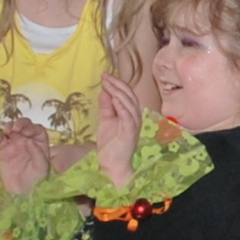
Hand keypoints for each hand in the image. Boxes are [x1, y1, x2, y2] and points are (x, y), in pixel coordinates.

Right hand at [0, 117, 50, 193]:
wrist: (22, 194)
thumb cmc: (35, 181)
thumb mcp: (41, 168)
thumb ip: (37, 153)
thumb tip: (29, 140)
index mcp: (40, 145)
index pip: (37, 130)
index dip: (32, 127)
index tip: (25, 132)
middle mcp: (28, 142)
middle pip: (24, 126)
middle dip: (20, 124)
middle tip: (14, 129)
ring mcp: (15, 146)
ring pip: (12, 130)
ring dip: (8, 127)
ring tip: (6, 131)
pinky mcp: (4, 152)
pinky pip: (0, 141)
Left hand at [96, 72, 142, 188]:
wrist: (112, 164)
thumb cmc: (110, 144)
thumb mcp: (106, 120)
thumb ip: (106, 106)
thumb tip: (105, 90)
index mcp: (130, 113)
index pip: (126, 94)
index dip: (117, 83)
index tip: (105, 75)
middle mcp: (135, 116)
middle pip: (129, 95)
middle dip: (117, 84)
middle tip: (105, 76)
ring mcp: (134, 124)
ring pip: (129, 103)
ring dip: (118, 92)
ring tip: (108, 84)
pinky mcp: (130, 132)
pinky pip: (128, 116)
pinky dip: (122, 106)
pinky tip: (114, 98)